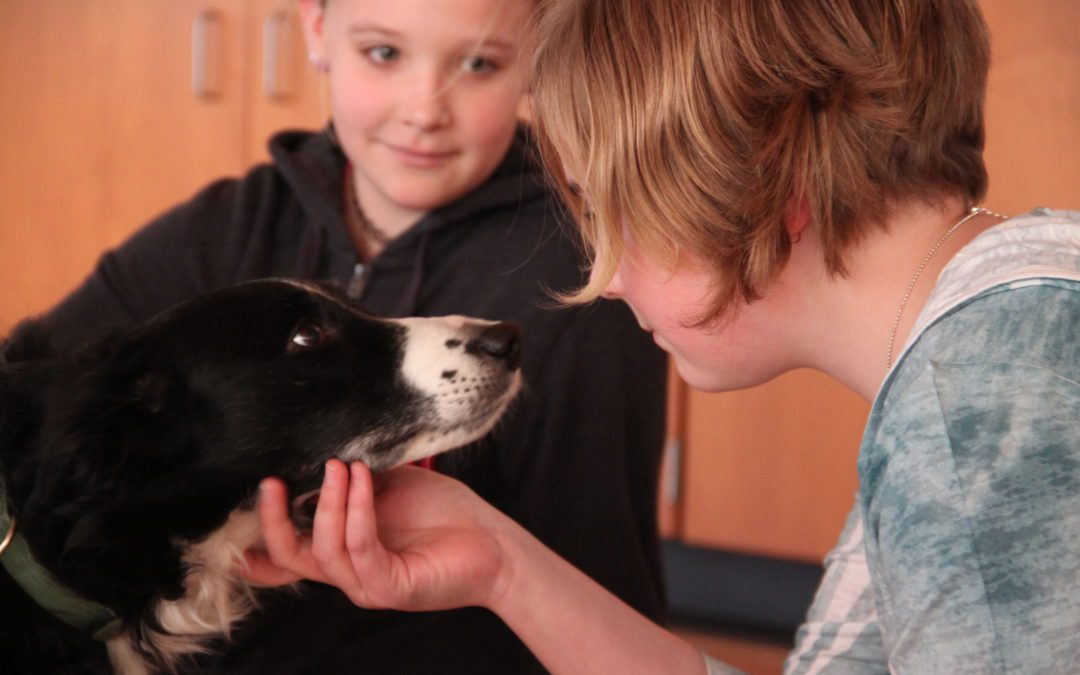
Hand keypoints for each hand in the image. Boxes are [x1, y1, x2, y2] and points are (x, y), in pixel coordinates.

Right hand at [244, 459, 509, 611]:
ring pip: (324, 551)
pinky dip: (357, 511)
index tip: (247, 493)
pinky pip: (360, 549)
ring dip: (327, 503)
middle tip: (271, 480)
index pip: (284, 554)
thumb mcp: (385, 485)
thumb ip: (351, 476)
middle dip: (272, 519)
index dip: (256, 535)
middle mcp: (347, 571)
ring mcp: (367, 583)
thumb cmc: (442, 512)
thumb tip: (318, 448)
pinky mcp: (392, 587)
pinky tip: (361, 480)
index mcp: (341, 549)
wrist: (492, 538)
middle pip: (288, 557)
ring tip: (339, 467)